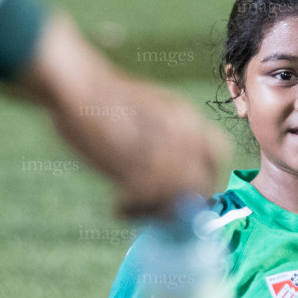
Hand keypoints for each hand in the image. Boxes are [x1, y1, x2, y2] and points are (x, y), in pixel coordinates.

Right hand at [105, 76, 231, 217]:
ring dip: (152, 210)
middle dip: (180, 204)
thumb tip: (179, 172)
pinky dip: (132, 210)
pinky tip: (117, 207)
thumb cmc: (106, 98)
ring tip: (127, 207)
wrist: (79, 86)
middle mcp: (182, 134)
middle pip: (198, 183)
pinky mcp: (138, 165)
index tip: (190, 194)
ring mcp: (163, 150)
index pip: (218, 153)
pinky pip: (146, 200)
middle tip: (154, 211)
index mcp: (187, 117)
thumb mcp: (152, 106)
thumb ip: (171, 135)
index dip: (207, 178)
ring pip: (174, 197)